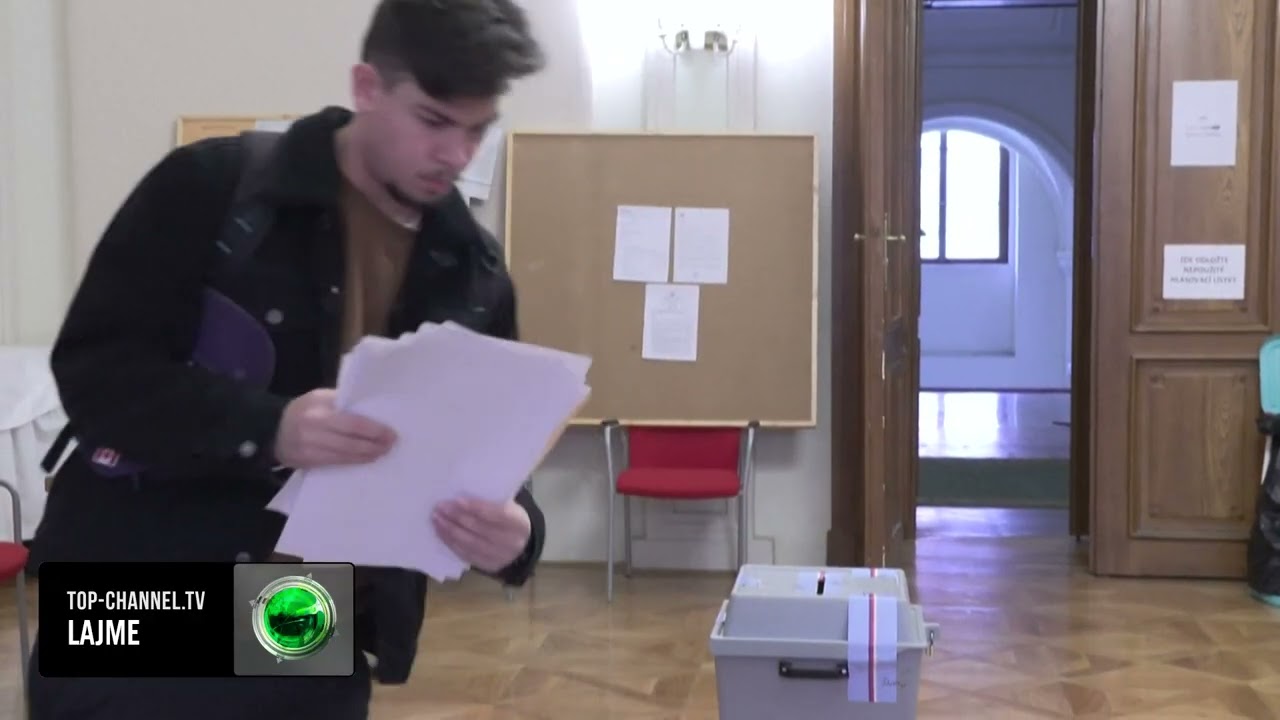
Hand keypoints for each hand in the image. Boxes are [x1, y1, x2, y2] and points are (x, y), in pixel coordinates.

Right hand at [273, 389, 396, 468]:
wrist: (273, 429)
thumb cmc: (303, 409)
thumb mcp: (319, 397)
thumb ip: (342, 402)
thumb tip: (373, 409)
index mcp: (318, 412)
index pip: (351, 423)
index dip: (373, 430)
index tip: (390, 433)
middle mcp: (313, 432)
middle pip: (350, 443)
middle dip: (373, 446)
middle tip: (390, 445)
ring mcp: (310, 450)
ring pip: (344, 456)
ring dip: (366, 456)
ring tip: (381, 453)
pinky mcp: (309, 463)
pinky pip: (336, 464)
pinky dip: (353, 462)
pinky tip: (366, 459)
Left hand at [433, 497, 530, 574]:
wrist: (522, 546)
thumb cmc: (510, 520)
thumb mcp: (509, 507)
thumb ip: (491, 502)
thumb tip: (461, 496)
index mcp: (518, 522)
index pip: (495, 514)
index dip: (475, 507)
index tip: (455, 500)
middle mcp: (511, 542)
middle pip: (480, 529)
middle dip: (457, 517)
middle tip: (440, 508)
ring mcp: (500, 557)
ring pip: (470, 543)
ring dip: (450, 531)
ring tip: (436, 519)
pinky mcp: (488, 566)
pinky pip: (466, 555)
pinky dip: (451, 543)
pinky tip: (441, 533)